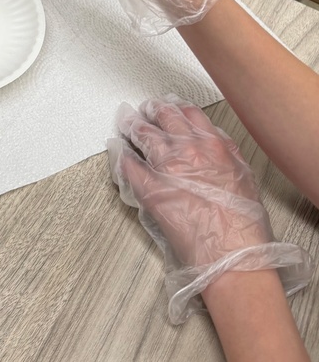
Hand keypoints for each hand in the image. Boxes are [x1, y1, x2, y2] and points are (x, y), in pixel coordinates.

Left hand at [108, 95, 312, 323]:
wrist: (232, 256)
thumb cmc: (243, 225)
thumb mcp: (244, 177)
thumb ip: (227, 153)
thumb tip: (214, 139)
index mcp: (213, 145)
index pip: (188, 112)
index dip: (174, 105)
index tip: (167, 104)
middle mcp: (188, 150)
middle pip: (163, 116)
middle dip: (150, 109)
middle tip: (143, 109)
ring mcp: (166, 168)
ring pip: (143, 133)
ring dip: (132, 124)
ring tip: (125, 121)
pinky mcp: (149, 189)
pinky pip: (128, 164)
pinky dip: (120, 154)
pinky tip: (116, 149)